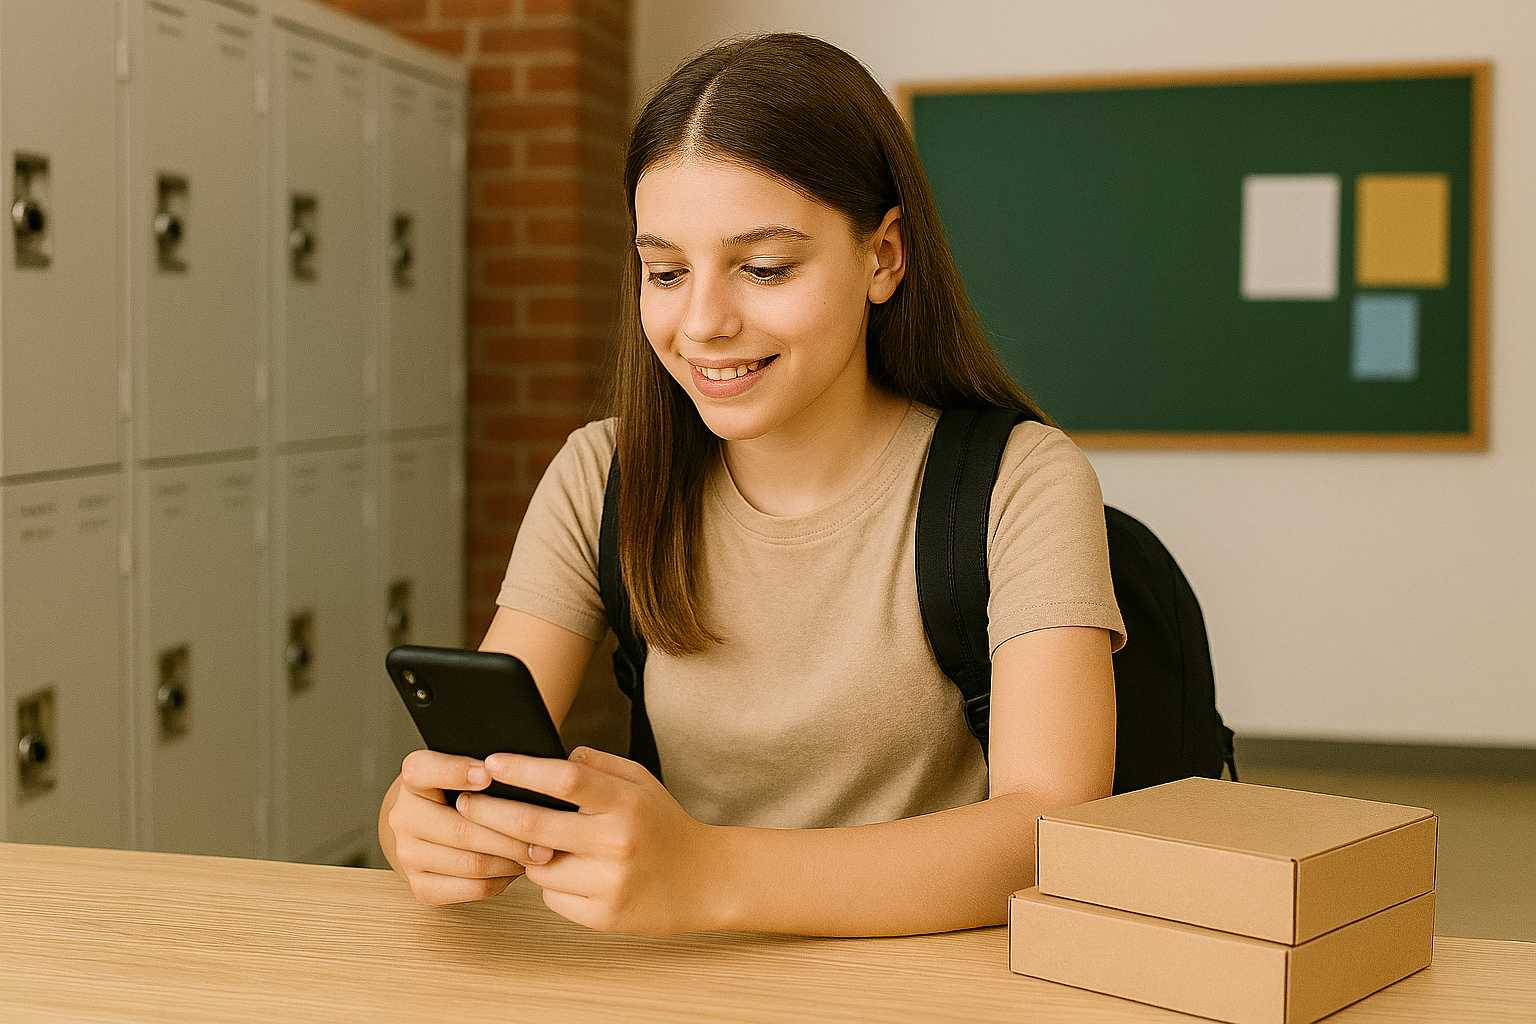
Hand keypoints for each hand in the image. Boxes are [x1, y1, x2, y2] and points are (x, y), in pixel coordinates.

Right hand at [385, 749, 540, 905]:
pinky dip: (501, 880)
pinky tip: (518, 867)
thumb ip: (488, 766)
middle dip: (510, 833)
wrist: (426, 827)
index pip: (424, 771)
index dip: (456, 772)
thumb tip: (531, 770)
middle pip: (462, 830)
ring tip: (540, 852)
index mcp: (413, 779)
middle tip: (547, 832)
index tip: (489, 774)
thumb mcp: (466, 767)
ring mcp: (409, 855)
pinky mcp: (422, 887)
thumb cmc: (459, 791)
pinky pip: (471, 888)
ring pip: (471, 863)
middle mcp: (403, 817)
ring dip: (511, 859)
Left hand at [455, 747, 726, 936]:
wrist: (704, 880)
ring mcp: (610, 882)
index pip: (564, 779)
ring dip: (528, 855)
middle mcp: (617, 841)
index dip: (522, 770)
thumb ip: (597, 764)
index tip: (490, 763)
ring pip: (538, 867)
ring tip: (543, 845)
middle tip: (465, 804)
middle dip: (489, 813)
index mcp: (626, 801)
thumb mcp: (641, 781)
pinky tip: (573, 876)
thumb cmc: (663, 824)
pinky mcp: (604, 916)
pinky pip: (552, 898)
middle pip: (534, 826)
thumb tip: (550, 756)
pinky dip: (552, 885)